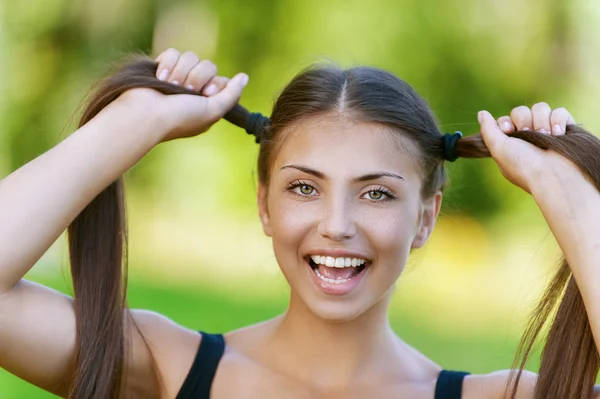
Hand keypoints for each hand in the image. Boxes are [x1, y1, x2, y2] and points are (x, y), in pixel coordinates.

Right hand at [122, 48, 248, 141]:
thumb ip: (231, 95)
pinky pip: (174, 53)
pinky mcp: (161, 67)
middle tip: (187, 92)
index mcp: (206, 103)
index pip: (221, 80)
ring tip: (171, 87)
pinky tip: (160, 77)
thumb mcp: (212, 111)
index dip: (216, 83)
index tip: (207, 93)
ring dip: (182, 72)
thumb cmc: (180, 117)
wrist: (146, 114)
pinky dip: (168, 64)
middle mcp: (192, 90)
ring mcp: (176, 78)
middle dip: (197, 77)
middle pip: (208, 65)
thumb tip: (244, 77)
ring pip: (191, 57)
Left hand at [478, 102, 579, 193]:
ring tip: (546, 136)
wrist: (553, 175)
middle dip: (524, 121)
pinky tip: (558, 133)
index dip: (506, 122)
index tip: (508, 131)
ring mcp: (548, 131)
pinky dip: (558, 120)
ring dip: (541, 121)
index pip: (506, 119)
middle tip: (529, 134)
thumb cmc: (523, 165)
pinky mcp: (566, 129)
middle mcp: (529, 136)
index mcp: (512, 142)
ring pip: (540, 108)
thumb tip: (482, 113)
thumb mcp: (498, 148)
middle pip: (521, 111)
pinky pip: (559, 111)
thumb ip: (488, 129)